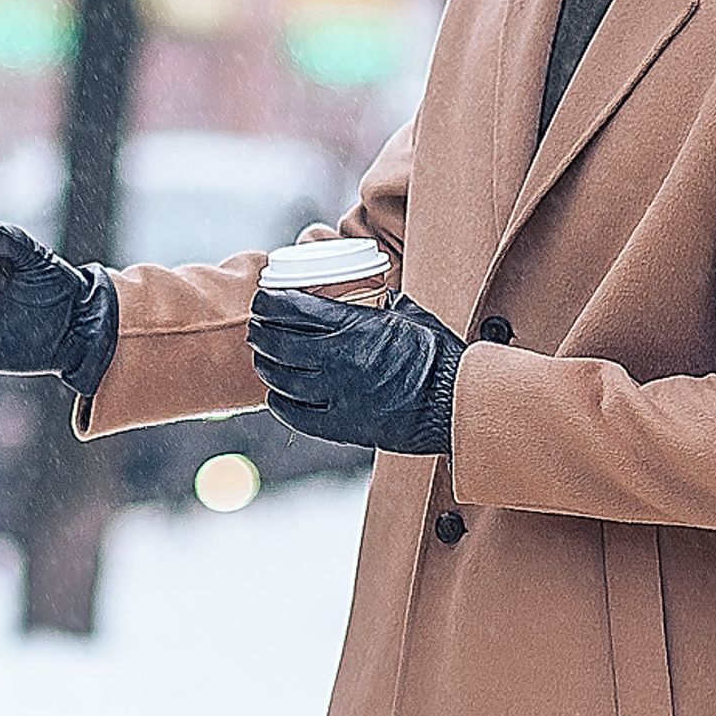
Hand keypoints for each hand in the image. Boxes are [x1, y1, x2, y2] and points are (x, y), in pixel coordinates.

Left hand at [248, 289, 462, 455]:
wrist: (457, 403)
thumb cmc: (438, 355)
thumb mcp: (409, 314)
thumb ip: (379, 302)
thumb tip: (365, 289)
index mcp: (355, 327)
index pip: (293, 308)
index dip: (269, 302)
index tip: (264, 299)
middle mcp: (338, 360)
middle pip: (278, 342)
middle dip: (260, 331)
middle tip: (257, 326)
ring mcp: (337, 395)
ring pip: (280, 378)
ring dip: (265, 365)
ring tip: (263, 357)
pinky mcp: (341, 425)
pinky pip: (294, 413)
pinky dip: (279, 402)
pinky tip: (277, 394)